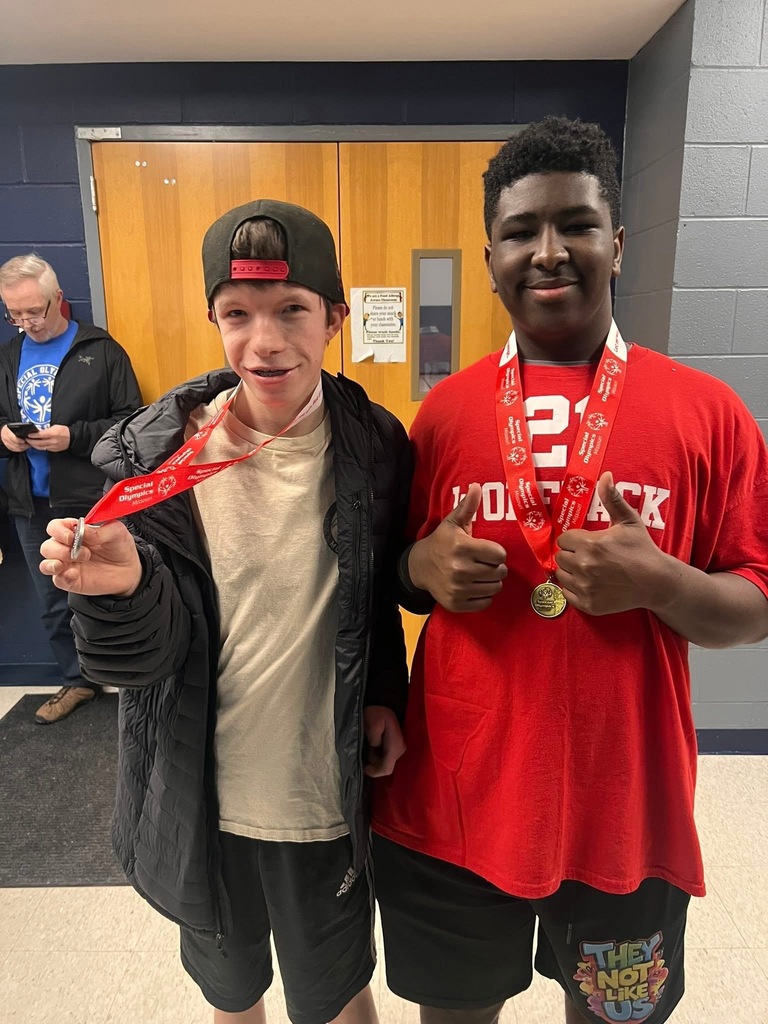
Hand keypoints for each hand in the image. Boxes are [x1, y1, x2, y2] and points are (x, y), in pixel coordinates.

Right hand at [1, 424, 28, 451]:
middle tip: (29, 443)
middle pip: (15, 444)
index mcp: (7, 432)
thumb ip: (19, 429)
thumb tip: (27, 432)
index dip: (18, 440)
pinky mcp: (9, 447)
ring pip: (16, 448)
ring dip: (23, 447)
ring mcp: (7, 443)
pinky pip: (15, 450)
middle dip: (23, 445)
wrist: (4, 431)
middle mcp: (6, 438)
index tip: (24, 441)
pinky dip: (21, 449)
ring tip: (28, 445)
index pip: (12, 437)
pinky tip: (25, 447)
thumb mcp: (14, 426)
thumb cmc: (11, 428)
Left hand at [25, 424, 70, 452]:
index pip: (40, 435)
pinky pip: (45, 449)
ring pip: (41, 447)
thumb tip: (39, 432)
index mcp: (52, 433)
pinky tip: (37, 445)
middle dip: (31, 441)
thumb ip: (47, 430)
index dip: (33, 435)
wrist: (72, 437)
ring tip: (30, 443)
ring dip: (34, 445)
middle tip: (27, 439)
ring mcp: (53, 446)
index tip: (28, 435)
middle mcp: (52, 441)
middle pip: (39, 442)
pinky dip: (40, 447)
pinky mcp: (54, 449)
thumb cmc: (63, 430)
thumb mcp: (55, 427)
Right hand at [40, 518, 142, 597]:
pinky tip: (75, 574)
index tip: (72, 536)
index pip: (54, 527)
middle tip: (84, 552)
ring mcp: (67, 565)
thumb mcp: (116, 532)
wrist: (129, 570)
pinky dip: (63, 576)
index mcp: (74, 532)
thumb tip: (82, 530)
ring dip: (55, 563)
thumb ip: (98, 530)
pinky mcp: (70, 581)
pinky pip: (57, 580)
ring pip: (46, 564)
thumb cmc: (120, 547)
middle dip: (60, 549)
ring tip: (75, 561)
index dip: (58, 530)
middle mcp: (66, 548)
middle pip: (47, 546)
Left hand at [363, 706, 405, 777]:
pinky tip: (373, 746)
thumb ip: (374, 738)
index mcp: (395, 747)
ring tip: (369, 747)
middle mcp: (400, 750)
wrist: (383, 705)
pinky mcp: (396, 747)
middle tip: (366, 751)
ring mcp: (399, 749)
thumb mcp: (372, 724)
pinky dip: (378, 755)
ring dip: (376, 759)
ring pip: (386, 763)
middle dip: (374, 764)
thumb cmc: (376, 714)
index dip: (374, 772)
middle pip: (386, 767)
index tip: (364, 767)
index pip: (386, 769)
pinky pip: (387, 757)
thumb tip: (375, 747)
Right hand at [408, 484, 506, 611]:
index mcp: (462, 547)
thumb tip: (477, 487)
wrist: (420, 567)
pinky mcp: (456, 604)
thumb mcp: (453, 523)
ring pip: (495, 588)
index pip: (499, 555)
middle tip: (485, 563)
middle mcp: (460, 570)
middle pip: (500, 572)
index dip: (496, 552)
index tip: (487, 551)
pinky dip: (483, 596)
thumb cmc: (442, 542)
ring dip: (492, 581)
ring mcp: (458, 589)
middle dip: (496, 567)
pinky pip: (485, 603)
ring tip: (481, 574)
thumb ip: (467, 507)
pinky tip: (474, 587)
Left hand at [554, 472, 671, 615]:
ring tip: (588, 569)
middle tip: (587, 556)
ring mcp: (585, 587)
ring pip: (562, 575)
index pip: (563, 539)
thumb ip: (612, 498)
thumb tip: (605, 475)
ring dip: (570, 571)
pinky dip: (574, 589)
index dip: (573, 539)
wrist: (656, 582)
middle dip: (570, 554)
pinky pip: (567, 594)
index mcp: (590, 544)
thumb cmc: (642, 549)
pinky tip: (589, 583)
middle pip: (560, 557)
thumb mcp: (628, 520)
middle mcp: (584, 566)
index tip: (586, 542)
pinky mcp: (588, 604)